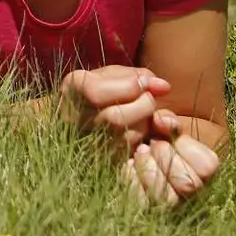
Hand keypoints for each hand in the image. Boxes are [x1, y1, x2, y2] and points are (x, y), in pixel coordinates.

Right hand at [57, 65, 171, 149]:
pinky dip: (143, 139)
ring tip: (145, 113)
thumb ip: (139, 76)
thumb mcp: (115, 75)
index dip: (129, 86)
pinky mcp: (102, 160)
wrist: (86, 115)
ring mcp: (86, 142)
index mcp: (72, 90)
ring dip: (145, 124)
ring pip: (125, 137)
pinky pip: (130, 152)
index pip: (96, 92)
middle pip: (114, 118)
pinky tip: (140, 128)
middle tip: (150, 99)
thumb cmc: (104, 89)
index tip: (146, 82)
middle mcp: (74, 119)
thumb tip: (163, 87)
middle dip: (143, 106)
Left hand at [122, 116, 220, 206]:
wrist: (130, 145)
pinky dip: (131, 178)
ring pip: (166, 199)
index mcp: (203, 170)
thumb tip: (163, 122)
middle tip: (150, 144)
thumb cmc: (151, 133)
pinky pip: (140, 201)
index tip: (167, 136)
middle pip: (188, 185)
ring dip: (147, 168)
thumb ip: (167, 119)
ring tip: (139, 152)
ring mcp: (169, 205)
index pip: (208, 167)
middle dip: (164, 158)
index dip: (184, 147)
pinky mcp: (145, 209)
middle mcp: (192, 193)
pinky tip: (128, 164)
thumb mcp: (161, 122)